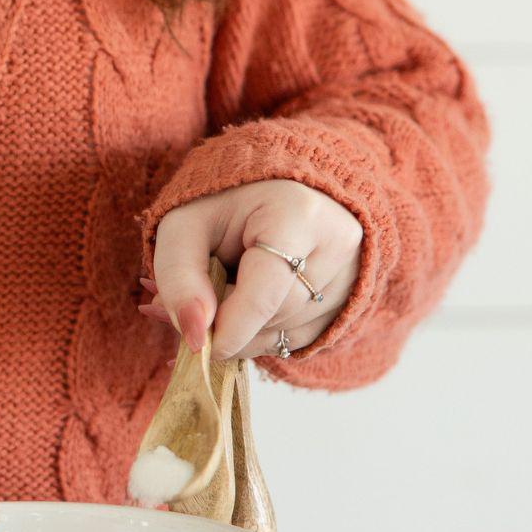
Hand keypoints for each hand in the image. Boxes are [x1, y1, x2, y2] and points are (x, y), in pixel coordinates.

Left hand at [137, 178, 363, 359]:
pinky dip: (265, 331)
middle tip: (198, 296)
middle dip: (228, 319)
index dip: (227, 330)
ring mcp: (352, 272)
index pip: (265, 296)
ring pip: (287, 334)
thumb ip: (178, 276)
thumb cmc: (224, 202)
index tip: (199, 345)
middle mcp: (338, 244)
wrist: (271, 186)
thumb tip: (196, 336)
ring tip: (224, 289)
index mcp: (299, 215)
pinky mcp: (351, 297)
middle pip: (273, 317)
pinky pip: (301, 339)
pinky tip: (247, 303)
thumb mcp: (184, 224)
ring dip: (245, 328)